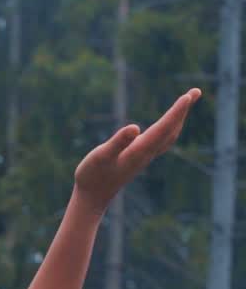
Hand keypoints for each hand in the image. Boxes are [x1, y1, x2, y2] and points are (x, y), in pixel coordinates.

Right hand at [73, 88, 200, 213]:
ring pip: (169, 135)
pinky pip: (161, 140)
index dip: (176, 112)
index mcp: (139, 151)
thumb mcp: (101, 156)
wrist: (92, 197)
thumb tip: (135, 128)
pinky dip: (169, 128)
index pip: (163, 128)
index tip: (189, 96)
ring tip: (186, 102)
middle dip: (183, 111)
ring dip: (178, 118)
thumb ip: (117, 142)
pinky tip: (167, 125)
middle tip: (196, 91)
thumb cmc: (92, 176)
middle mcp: (146, 153)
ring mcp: (144, 157)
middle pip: (171, 129)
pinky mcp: (138, 158)